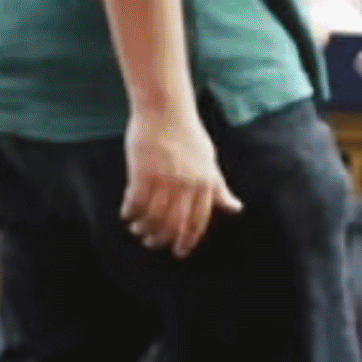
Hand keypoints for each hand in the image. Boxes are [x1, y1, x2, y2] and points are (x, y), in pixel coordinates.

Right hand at [122, 107, 240, 256]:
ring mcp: (164, 179)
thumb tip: (235, 208)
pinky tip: (127, 215)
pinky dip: (130, 212)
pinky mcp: (142, 172)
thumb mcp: (210, 162)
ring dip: (144, 228)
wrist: (165, 110)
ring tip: (138, 230)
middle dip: (162, 239)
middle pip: (173, 224)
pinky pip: (135, 201)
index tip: (179, 251)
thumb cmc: (188, 134)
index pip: (197, 222)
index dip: (188, 240)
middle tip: (153, 243)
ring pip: (153, 216)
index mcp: (205, 184)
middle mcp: (186, 185)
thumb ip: (219, 188)